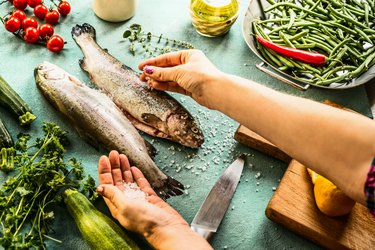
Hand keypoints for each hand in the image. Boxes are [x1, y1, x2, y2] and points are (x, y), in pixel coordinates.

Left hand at [96, 150, 211, 248]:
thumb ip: (113, 195)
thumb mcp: (125, 207)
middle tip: (113, 153)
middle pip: (116, 180)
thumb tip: (99, 187)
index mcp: (117, 205)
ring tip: (122, 156)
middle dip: (114, 166)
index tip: (104, 158)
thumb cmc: (145, 221)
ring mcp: (138, 198)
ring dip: (124, 168)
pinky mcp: (149, 197)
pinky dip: (137, 175)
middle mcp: (126, 201)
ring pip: (128, 180)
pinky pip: (141, 183)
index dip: (104, 171)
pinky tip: (133, 167)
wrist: (166, 227)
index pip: (107, 185)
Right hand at [138, 49, 223, 108]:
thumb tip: (148, 71)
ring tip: (147, 82)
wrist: (216, 92)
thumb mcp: (179, 72)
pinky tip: (155, 86)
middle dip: (154, 72)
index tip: (141, 66)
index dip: (153, 62)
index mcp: (189, 55)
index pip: (167, 58)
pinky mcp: (189, 88)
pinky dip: (164, 86)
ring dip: (158, 80)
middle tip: (141, 77)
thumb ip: (162, 73)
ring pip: (169, 78)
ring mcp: (189, 77)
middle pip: (167, 68)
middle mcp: (189, 65)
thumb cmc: (201, 77)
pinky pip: (173, 86)